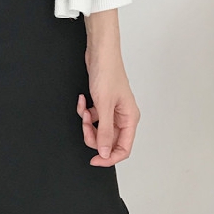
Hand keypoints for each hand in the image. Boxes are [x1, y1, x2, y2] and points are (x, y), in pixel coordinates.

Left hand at [77, 51, 139, 166]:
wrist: (100, 53)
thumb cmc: (108, 72)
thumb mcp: (104, 105)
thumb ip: (104, 131)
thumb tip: (105, 153)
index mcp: (130, 119)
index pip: (123, 149)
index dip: (109, 157)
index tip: (94, 160)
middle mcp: (123, 116)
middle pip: (108, 141)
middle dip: (93, 135)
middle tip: (85, 125)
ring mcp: (112, 110)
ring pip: (98, 129)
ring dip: (87, 123)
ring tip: (84, 109)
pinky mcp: (102, 103)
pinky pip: (92, 117)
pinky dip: (85, 112)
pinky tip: (83, 100)